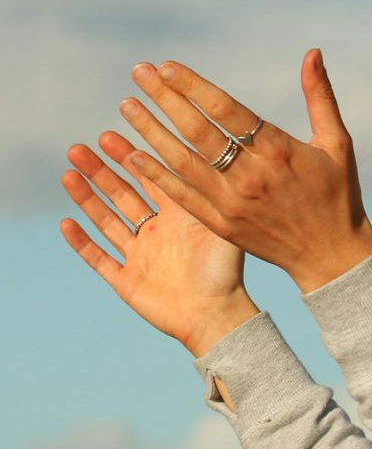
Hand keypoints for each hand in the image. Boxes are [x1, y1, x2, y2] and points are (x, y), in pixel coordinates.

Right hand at [60, 132, 258, 356]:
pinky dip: (82, 242)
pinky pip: (99, 259)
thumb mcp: (221, 226)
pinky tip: (66, 222)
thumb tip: (211, 154)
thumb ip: (211, 194)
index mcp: (179, 216)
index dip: (131, 157)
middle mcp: (157, 232)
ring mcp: (140, 256)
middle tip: (83, 146)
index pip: (150, 178)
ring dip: (87, 198)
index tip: (112, 133)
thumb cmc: (227, 272)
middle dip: (102, 171)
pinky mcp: (127, 281)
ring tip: (69, 172)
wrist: (218, 315)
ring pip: (106, 220)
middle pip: (122, 194)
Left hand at [118, 49, 371, 292]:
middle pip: (198, 131)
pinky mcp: (222, 225)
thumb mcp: (336, 142)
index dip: (193, 86)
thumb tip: (312, 52)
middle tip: (138, 73)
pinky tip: (135, 156)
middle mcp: (251, 176)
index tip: (166, 66)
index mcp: (278, 151)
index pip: (226, 110)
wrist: (331, 255)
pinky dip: (157, 176)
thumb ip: (319, 95)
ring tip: (127, 106)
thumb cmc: (338, 194)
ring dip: (151, 132)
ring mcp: (233, 203)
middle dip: (165, 99)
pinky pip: (182, 197)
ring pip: (182, 162)